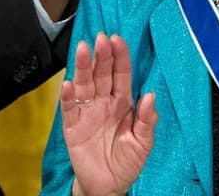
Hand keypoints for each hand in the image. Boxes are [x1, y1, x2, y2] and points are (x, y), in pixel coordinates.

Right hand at [61, 33, 156, 195]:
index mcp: (124, 103)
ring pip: (84, 85)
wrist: (109, 185)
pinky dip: (68, 96)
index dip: (120, 57)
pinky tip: (68, 83)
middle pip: (102, 74)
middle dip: (101, 55)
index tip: (118, 39)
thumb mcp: (144, 142)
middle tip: (100, 38)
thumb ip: (147, 119)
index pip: (121, 74)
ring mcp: (88, 113)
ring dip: (82, 67)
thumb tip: (150, 96)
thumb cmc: (127, 161)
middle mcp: (104, 103)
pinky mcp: (72, 127)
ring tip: (82, 49)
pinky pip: (69, 108)